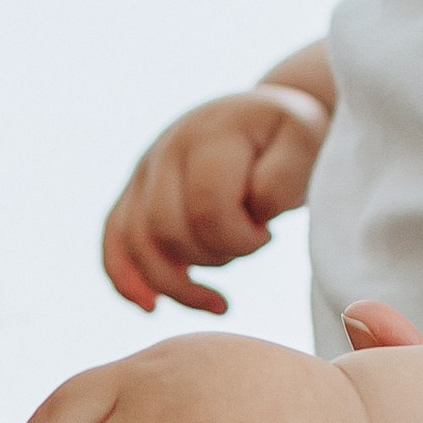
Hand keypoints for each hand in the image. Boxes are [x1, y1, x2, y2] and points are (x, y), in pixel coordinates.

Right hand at [102, 86, 330, 314]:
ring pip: (138, 245)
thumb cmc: (291, 137)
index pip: (207, 210)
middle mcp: (167, 149)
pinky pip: (115, 242)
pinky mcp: (134, 192)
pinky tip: (152, 307)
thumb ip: (282, 181)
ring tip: (218, 295)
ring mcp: (145, 170)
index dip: (241, 239)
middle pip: (167, 232)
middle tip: (248, 245)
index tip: (268, 233)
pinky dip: (127, 280)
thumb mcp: (307, 144)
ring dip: (179, 281)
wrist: (267, 115)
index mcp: (211, 136)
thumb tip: (249, 217)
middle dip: (214, 257)